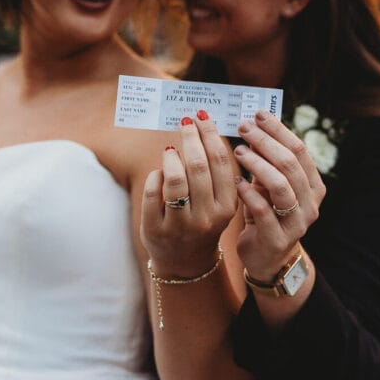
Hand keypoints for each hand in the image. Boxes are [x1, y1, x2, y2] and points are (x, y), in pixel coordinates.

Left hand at [141, 111, 238, 277]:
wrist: (185, 263)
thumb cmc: (204, 221)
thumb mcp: (220, 202)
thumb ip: (216, 172)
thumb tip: (204, 127)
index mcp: (227, 207)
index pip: (220, 162)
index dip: (210, 135)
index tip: (202, 117)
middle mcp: (206, 217)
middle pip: (198, 166)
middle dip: (191, 137)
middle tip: (185, 121)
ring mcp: (180, 225)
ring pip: (174, 179)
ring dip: (171, 157)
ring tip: (171, 149)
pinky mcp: (155, 230)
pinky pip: (152, 192)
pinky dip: (155, 176)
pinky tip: (159, 173)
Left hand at [232, 111, 326, 280]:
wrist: (266, 257)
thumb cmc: (267, 213)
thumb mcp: (270, 184)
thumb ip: (267, 160)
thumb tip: (254, 122)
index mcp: (313, 185)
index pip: (299, 150)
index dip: (278, 130)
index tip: (257, 114)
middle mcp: (311, 204)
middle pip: (290, 164)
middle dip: (265, 142)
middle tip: (242, 128)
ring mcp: (297, 223)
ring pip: (280, 186)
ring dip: (257, 165)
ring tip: (238, 151)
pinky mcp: (278, 239)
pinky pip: (265, 212)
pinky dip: (249, 194)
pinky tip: (236, 182)